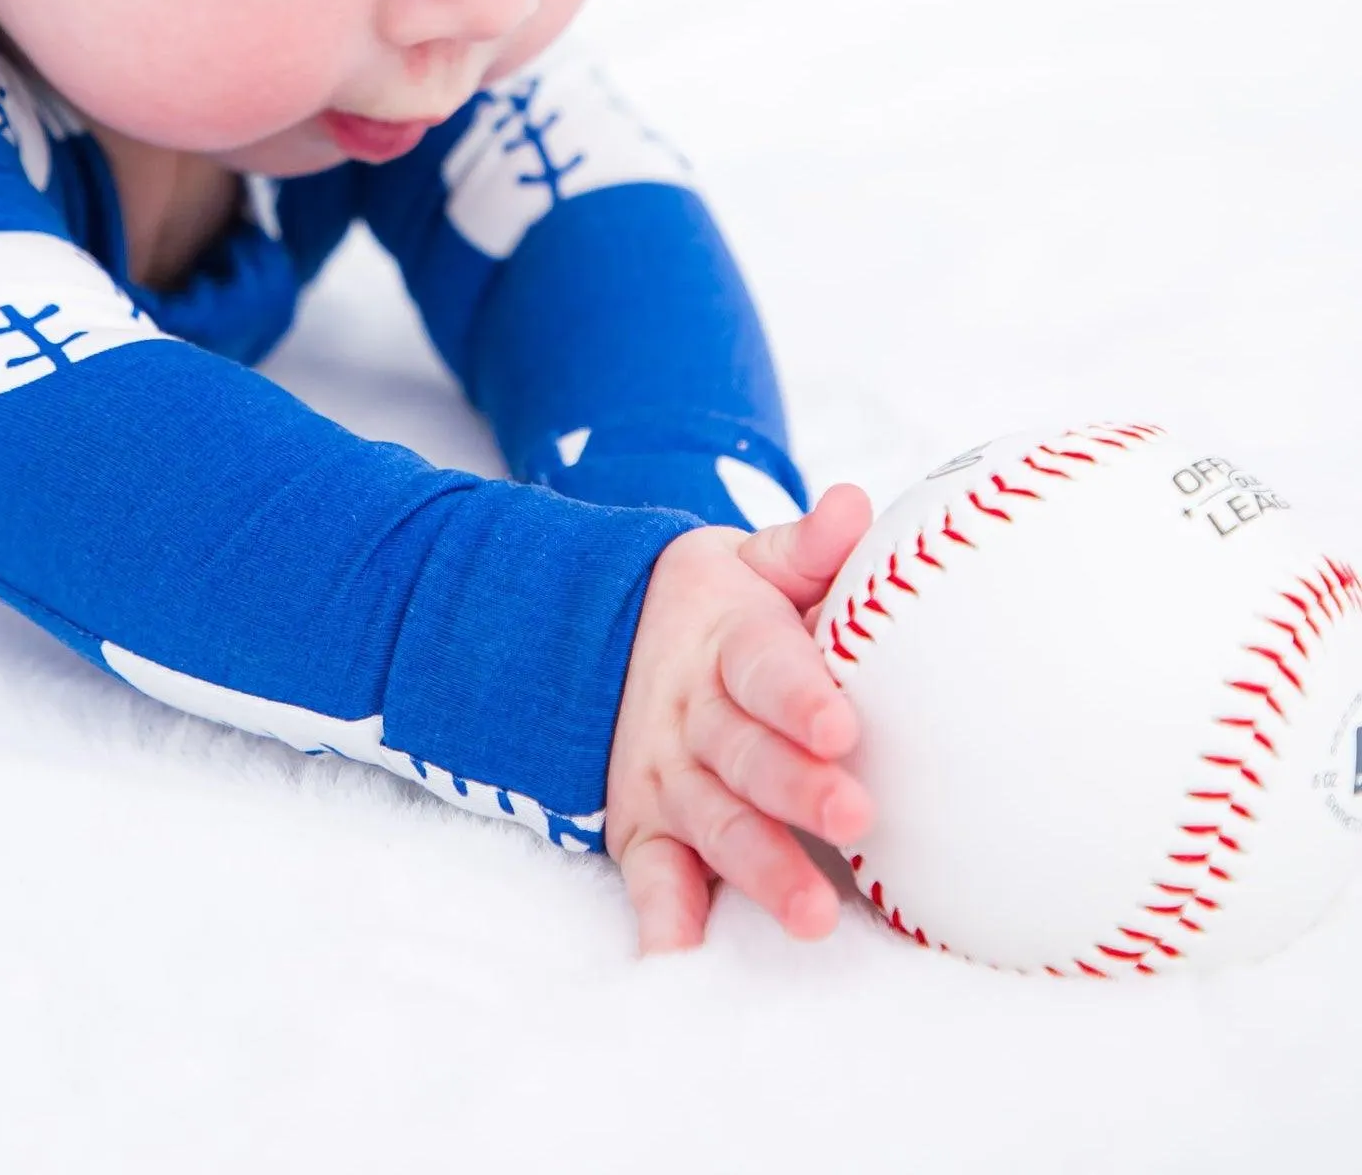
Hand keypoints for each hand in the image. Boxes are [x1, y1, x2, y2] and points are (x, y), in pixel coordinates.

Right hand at [605, 484, 875, 952]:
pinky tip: (681, 956)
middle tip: (856, 814)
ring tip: (813, 914)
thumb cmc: (720, 605)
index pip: (764, 667)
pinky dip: (662, 916)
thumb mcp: (753, 561)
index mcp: (726, 641)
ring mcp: (664, 772)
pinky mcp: (643, 823)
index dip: (800, 696)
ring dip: (758, 866)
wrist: (604, 631)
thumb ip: (808, 547)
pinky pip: (648, 873)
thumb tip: (858, 506)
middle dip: (796, 788)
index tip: (840, 723)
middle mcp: (690, 712)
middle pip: (745, 754)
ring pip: (712, 822)